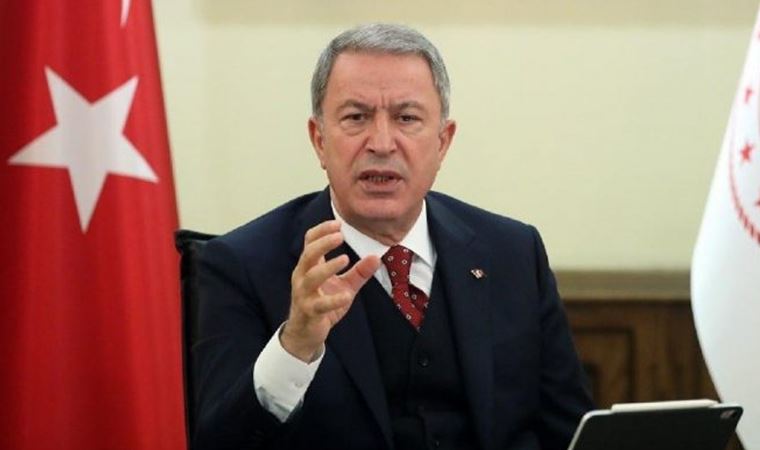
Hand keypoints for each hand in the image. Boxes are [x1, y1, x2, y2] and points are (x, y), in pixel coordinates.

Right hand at [282, 220, 380, 361]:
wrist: (307, 333)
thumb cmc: (323, 304)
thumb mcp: (345, 285)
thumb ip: (359, 272)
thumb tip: (376, 257)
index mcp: (309, 266)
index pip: (309, 242)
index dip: (321, 231)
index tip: (338, 224)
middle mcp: (303, 277)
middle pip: (308, 254)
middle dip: (323, 244)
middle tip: (340, 236)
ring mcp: (304, 294)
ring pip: (311, 277)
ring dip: (328, 267)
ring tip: (345, 259)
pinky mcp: (309, 312)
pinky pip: (319, 305)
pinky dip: (333, 300)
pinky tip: (347, 296)